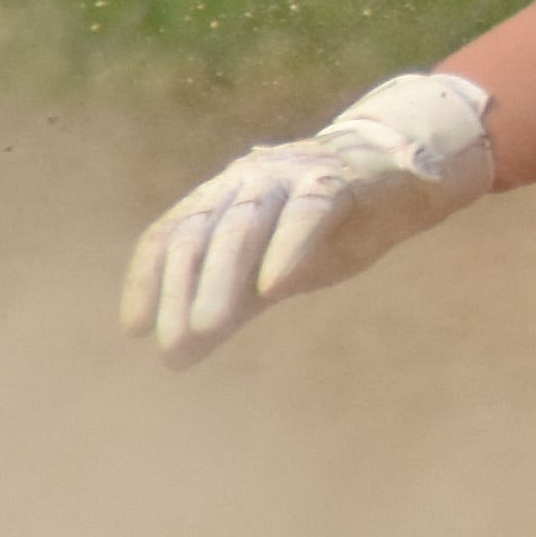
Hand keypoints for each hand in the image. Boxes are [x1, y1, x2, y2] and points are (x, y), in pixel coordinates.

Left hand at [119, 71, 496, 366]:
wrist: (400, 179)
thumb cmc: (324, 229)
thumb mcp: (269, 274)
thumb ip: (228, 309)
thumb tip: (174, 360)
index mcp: (222, 199)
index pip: (171, 234)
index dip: (148, 279)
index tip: (134, 329)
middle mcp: (247, 182)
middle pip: (201, 233)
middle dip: (182, 291)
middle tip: (172, 344)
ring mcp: (292, 177)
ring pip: (245, 222)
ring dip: (222, 278)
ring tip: (206, 328)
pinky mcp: (339, 181)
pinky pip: (308, 210)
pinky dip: (288, 245)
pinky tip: (274, 285)